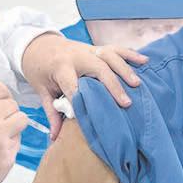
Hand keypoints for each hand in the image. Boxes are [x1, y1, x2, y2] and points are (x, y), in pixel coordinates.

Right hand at [0, 83, 27, 182]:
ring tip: (1, 136)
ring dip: (15, 126)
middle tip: (0, 125)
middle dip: (9, 113)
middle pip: (12, 104)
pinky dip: (11, 145)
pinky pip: (19, 141)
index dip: (4, 97)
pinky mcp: (8, 154)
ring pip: (22, 119)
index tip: (3, 103)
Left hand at [20, 34, 146, 139]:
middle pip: (97, 69)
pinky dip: (130, 54)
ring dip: (125, 70)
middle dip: (112, 86)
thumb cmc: (40, 71)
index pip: (73, 85)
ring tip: (137, 84)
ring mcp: (88, 50)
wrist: (38, 45)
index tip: (92, 115)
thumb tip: (56, 137)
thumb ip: (52, 112)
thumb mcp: (42, 91)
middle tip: (125, 103)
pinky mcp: (96, 48)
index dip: (82, 99)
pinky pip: (115, 48)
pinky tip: (144, 61)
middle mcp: (77, 56)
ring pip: (109, 56)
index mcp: (60, 67)